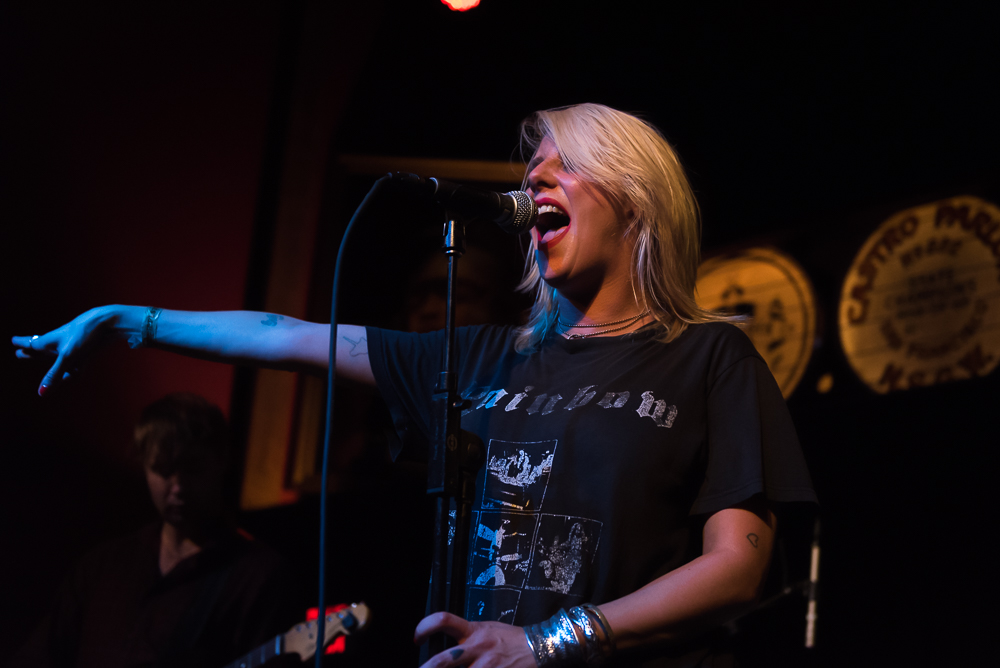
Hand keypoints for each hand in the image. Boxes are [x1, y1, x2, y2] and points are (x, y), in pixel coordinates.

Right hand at [12, 306, 120, 395]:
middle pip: (42, 349)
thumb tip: (41, 393)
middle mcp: (60, 341)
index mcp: (50, 340)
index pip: (32, 343)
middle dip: (31, 351)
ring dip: (48, 356)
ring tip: (39, 354)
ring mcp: (73, 343)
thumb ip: (54, 374)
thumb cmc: (85, 335)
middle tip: (20, 352)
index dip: (22, 343)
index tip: (13, 340)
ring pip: (57, 352)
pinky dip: (72, 367)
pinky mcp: (87, 347)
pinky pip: (75, 359)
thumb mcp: (68, 357)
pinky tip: (72, 373)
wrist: (109, 321)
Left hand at [415, 612, 535, 667]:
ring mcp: (486, 666)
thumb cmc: (511, 639)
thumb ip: (467, 637)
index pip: (443, 620)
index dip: (424, 627)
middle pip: (442, 661)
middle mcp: (477, 648)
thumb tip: (447, 647)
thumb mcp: (487, 629)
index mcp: (473, 631)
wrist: (539, 646)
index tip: (418, 639)